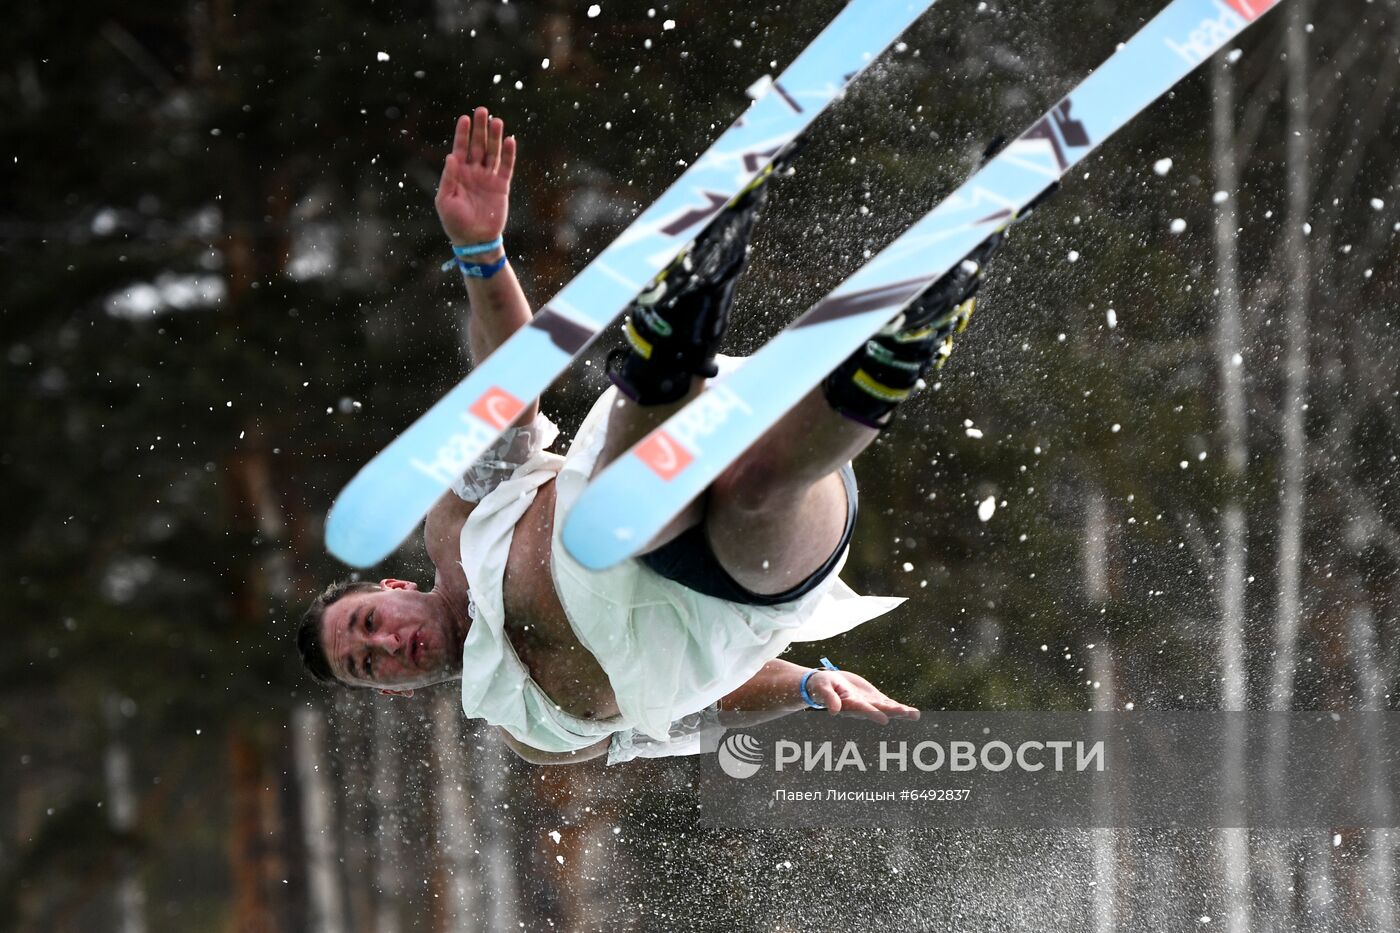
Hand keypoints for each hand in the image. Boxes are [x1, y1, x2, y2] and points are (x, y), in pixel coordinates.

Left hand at [435, 107, 515, 246]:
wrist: (474, 240)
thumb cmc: (455, 222)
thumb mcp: (445, 200)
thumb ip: (449, 178)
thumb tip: (451, 156)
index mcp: (458, 173)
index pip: (460, 148)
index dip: (462, 133)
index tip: (465, 118)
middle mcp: (474, 172)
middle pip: (477, 145)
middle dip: (480, 128)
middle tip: (482, 110)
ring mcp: (488, 178)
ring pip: (492, 153)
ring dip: (495, 137)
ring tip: (497, 121)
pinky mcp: (501, 187)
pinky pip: (506, 167)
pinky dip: (509, 154)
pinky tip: (510, 140)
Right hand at [806, 670, 919, 724]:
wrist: (826, 685)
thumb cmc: (821, 686)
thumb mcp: (822, 688)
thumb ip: (829, 698)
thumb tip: (834, 711)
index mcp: (849, 704)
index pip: (862, 709)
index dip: (873, 713)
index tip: (884, 719)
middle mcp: (861, 707)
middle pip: (880, 709)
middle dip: (894, 711)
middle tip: (909, 713)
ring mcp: (869, 703)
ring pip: (887, 708)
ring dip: (901, 712)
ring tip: (916, 715)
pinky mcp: (873, 698)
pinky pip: (888, 703)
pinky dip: (899, 707)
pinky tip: (911, 712)